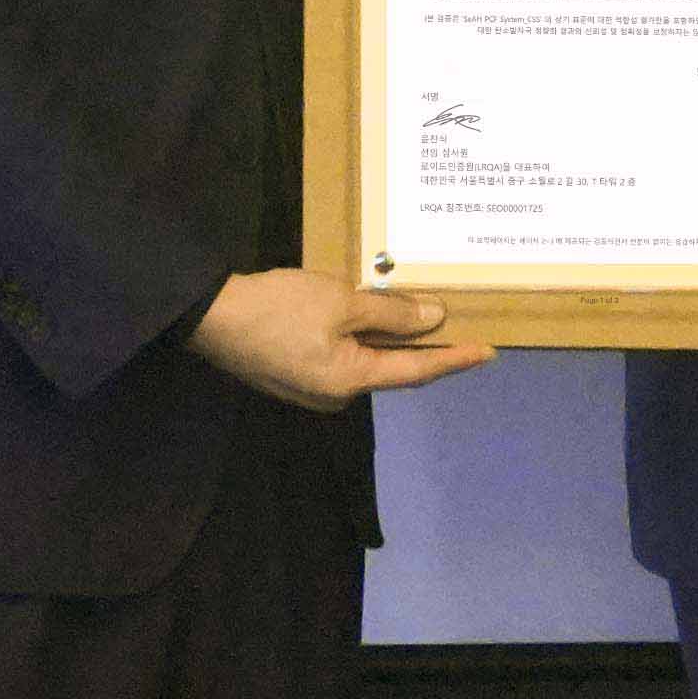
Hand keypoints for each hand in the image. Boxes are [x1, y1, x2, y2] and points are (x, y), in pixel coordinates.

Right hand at [190, 266, 494, 412]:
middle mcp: (336, 396)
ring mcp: (312, 390)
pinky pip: (340, 357)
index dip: (454, 359)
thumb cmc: (278, 308)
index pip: (417, 370)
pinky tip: (361, 314)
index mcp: (351, 381)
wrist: (209, 316)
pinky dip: (357, 337)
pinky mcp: (293, 377)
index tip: (488, 351)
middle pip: (389, 367)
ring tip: (409, 309)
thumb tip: (434, 318)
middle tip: (451, 319)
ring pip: (363, 360)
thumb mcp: (341, 302)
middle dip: (419, 344)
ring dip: (384, 337)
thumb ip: (391, 313)